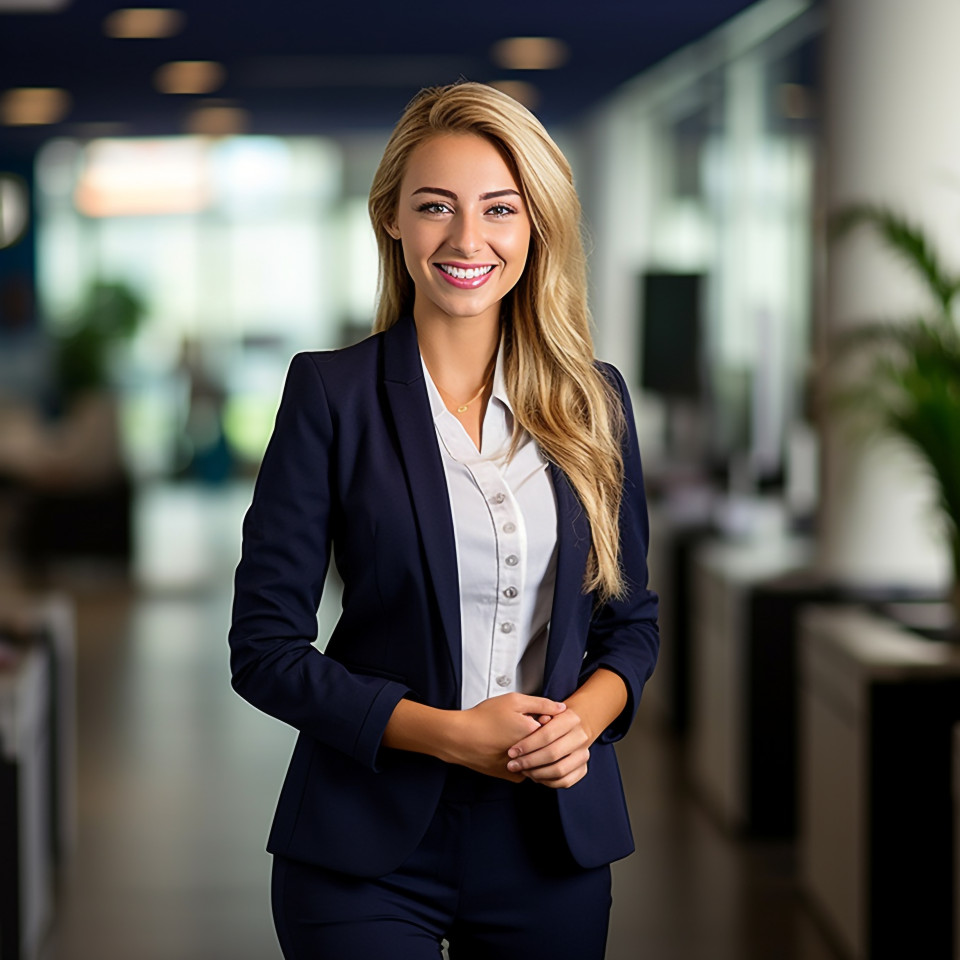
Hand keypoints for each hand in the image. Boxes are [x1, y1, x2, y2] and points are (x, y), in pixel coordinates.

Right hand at [446, 694, 566, 781]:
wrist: (460, 739)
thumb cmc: (483, 718)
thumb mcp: (514, 701)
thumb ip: (541, 703)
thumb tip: (561, 708)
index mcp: (534, 734)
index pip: (556, 727)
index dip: (544, 718)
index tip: (534, 715)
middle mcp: (532, 755)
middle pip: (548, 743)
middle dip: (539, 733)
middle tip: (520, 725)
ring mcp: (523, 768)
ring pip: (538, 757)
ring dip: (533, 748)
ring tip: (512, 735)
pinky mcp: (513, 776)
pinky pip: (527, 768)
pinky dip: (523, 759)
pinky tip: (508, 747)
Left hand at [505, 707, 591, 788]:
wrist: (573, 726)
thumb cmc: (552, 719)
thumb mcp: (544, 710)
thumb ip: (536, 715)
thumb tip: (532, 724)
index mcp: (571, 718)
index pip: (547, 735)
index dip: (527, 745)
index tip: (512, 752)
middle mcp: (581, 737)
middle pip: (552, 754)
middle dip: (529, 761)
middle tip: (512, 765)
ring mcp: (583, 754)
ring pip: (559, 770)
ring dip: (536, 774)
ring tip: (522, 770)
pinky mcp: (583, 769)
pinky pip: (564, 781)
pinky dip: (547, 781)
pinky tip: (534, 776)